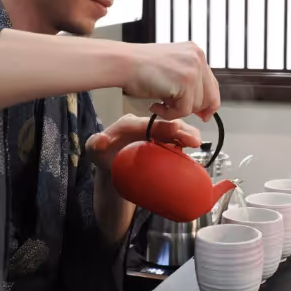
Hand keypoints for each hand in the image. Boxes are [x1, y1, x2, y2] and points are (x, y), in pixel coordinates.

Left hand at [86, 114, 200, 171]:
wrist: (109, 166)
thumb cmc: (102, 154)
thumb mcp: (94, 150)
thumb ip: (95, 144)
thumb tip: (101, 139)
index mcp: (129, 125)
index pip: (147, 124)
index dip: (162, 126)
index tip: (175, 129)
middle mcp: (144, 127)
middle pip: (164, 125)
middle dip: (180, 130)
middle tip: (194, 139)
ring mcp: (154, 135)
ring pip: (173, 131)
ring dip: (186, 135)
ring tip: (197, 142)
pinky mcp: (161, 144)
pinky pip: (175, 141)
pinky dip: (186, 143)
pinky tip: (194, 149)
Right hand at [123, 41, 219, 120]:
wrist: (123, 63)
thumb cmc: (139, 68)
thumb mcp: (171, 70)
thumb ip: (188, 83)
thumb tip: (204, 109)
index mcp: (195, 52)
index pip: (211, 84)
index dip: (207, 102)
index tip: (203, 115)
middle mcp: (198, 57)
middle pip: (209, 96)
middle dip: (192, 109)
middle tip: (173, 111)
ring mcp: (193, 68)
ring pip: (196, 105)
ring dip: (176, 110)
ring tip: (158, 103)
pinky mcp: (186, 81)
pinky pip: (184, 110)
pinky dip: (168, 114)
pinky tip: (155, 105)